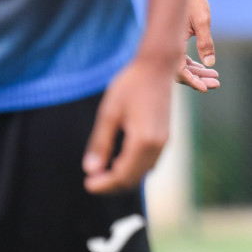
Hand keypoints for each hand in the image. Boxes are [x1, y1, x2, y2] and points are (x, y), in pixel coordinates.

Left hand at [83, 53, 175, 193]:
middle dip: (112, 184)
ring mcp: (164, 141)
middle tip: (91, 180)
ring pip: (143, 172)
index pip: (122, 175)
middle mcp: (157, 145)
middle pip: (133, 178)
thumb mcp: (109, 113)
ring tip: (102, 171)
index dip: (103, 184)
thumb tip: (90, 170)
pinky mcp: (165, 136)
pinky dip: (134, 167)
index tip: (86, 183)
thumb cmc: (131, 86)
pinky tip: (119, 159)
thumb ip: (100, 143)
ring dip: (123, 177)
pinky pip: (149, 162)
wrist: (158, 66)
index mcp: (142, 141)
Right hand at [175, 0, 220, 91]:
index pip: (179, 70)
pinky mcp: (175, 41)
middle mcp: (168, 45)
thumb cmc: (192, 1)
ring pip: (182, 66)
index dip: (191, 81)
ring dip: (197, 73)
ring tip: (215, 78)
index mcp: (171, 42)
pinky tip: (206, 67)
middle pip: (181, 71)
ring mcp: (170, 44)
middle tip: (216, 84)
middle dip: (198, 79)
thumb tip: (210, 64)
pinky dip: (194, 64)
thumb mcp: (202, 21)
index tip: (205, 89)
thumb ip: (205, 42)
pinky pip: (182, 59)